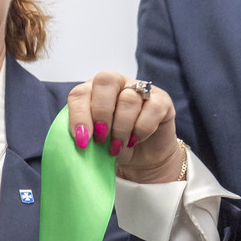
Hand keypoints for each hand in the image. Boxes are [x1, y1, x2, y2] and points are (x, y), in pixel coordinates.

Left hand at [67, 71, 182, 182]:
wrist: (141, 159)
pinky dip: (141, 128)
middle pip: (105, 80)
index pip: (80, 92)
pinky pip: (152, 108)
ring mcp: (140, 88)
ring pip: (129, 98)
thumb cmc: (112, 147)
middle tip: (101, 138)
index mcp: (92, 90)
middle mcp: (116, 83)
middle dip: (101, 113)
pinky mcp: (162, 100)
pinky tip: (135, 140)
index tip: (82, 140)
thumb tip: (78, 138)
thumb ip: (84, 134)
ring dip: (121, 128)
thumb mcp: (94, 143)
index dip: (79, 115)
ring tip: (117, 147)